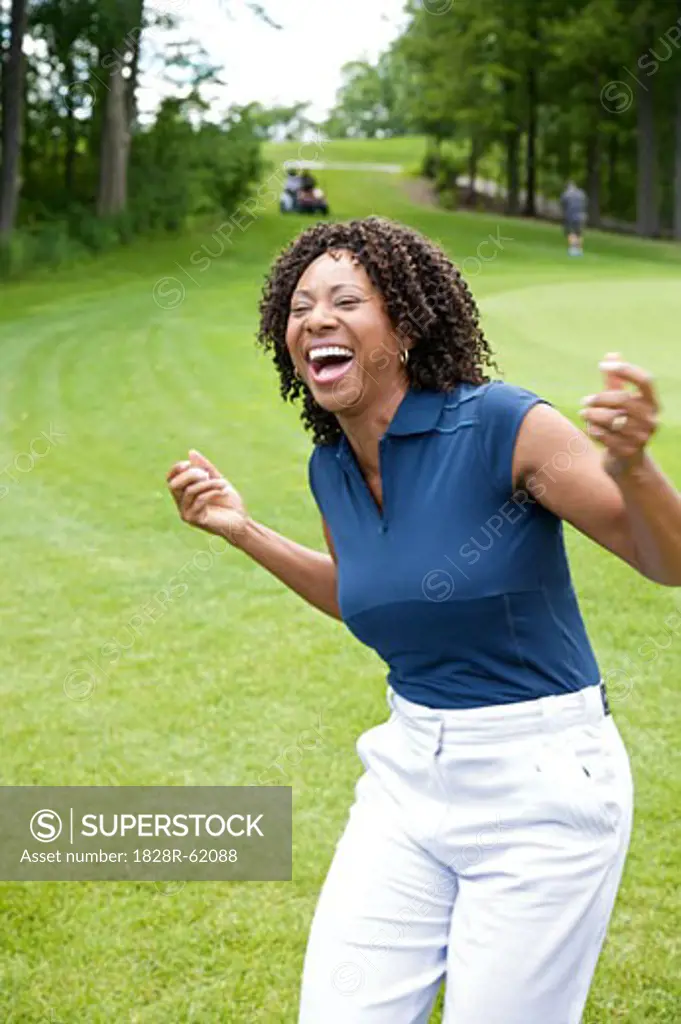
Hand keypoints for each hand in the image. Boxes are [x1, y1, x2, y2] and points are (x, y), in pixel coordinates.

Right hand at [167, 449, 249, 544]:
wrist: (241, 521)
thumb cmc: (229, 503)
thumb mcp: (217, 480)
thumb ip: (205, 468)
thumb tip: (191, 453)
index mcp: (184, 494)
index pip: (171, 479)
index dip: (176, 469)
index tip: (189, 463)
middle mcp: (182, 504)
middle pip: (173, 485)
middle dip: (190, 475)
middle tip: (207, 474)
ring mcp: (186, 513)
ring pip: (190, 491)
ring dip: (208, 484)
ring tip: (224, 484)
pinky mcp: (194, 520)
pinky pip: (199, 500)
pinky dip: (212, 492)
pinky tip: (224, 491)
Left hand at [579, 351, 659, 474]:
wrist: (625, 463)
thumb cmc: (621, 426)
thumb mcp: (620, 405)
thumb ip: (614, 382)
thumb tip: (611, 354)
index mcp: (652, 403)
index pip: (645, 380)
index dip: (625, 370)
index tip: (603, 365)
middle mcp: (652, 419)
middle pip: (623, 400)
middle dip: (600, 399)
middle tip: (584, 401)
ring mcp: (642, 436)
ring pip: (612, 419)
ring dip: (593, 415)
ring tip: (584, 414)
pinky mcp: (629, 451)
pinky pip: (605, 436)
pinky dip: (593, 430)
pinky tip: (590, 429)